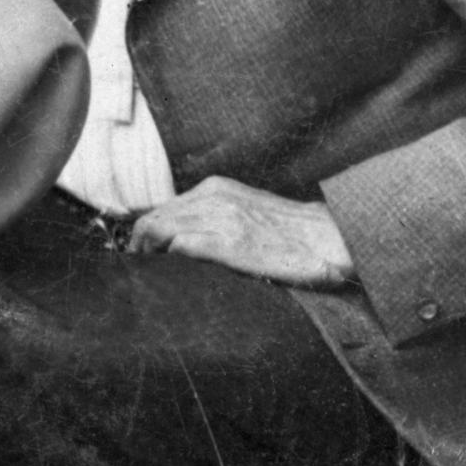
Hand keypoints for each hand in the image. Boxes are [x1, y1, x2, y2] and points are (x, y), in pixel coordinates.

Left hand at [125, 177, 356, 286]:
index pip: (162, 208)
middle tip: (138, 270)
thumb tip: (181, 239)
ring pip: (159, 230)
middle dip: (139, 246)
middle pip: (153, 218)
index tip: (141, 255)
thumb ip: (215, 215)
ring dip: (147, 255)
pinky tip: (168, 277)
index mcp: (216, 188)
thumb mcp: (246, 210)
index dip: (145, 234)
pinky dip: (166, 262)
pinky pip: (179, 247)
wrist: (327, 240)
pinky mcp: (228, 244)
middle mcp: (213, 197)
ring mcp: (219, 219)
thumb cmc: (289, 233)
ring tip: (148, 277)